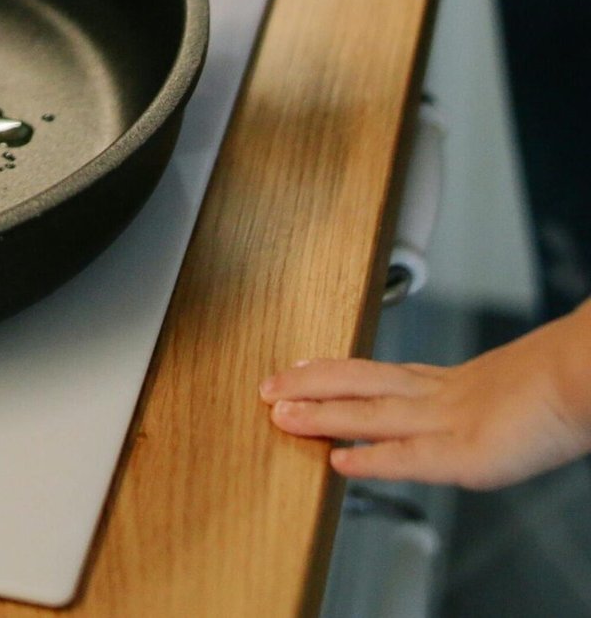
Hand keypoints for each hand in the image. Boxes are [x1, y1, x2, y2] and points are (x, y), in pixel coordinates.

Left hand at [262, 315, 590, 489]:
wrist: (584, 377)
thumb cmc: (562, 384)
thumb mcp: (515, 391)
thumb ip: (489, 401)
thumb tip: (493, 407)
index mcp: (454, 381)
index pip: (382, 374)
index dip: (338, 372)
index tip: (304, 366)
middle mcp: (440, 395)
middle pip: (361, 382)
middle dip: (310, 385)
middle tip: (268, 386)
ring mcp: (448, 421)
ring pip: (369, 412)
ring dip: (321, 414)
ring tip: (281, 413)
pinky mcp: (464, 453)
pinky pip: (406, 457)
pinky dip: (369, 458)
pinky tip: (337, 462)